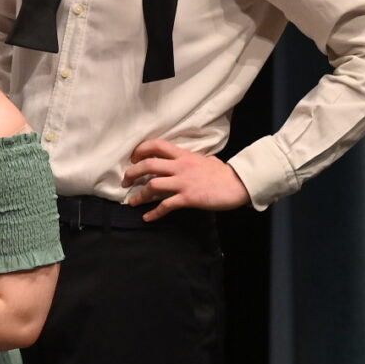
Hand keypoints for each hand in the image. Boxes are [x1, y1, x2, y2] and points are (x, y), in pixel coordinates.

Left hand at [122, 138, 247, 217]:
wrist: (239, 184)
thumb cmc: (223, 173)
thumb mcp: (207, 160)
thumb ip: (194, 160)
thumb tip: (198, 160)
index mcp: (183, 155)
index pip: (156, 145)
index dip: (140, 150)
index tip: (133, 158)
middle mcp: (180, 167)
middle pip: (147, 165)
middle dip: (131, 174)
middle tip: (125, 182)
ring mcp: (183, 182)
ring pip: (152, 186)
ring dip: (139, 195)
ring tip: (132, 201)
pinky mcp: (188, 198)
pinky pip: (166, 205)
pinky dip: (154, 213)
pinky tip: (147, 218)